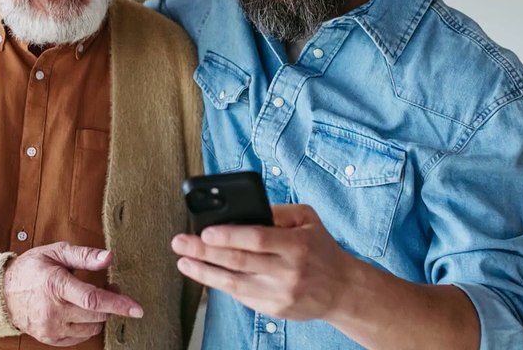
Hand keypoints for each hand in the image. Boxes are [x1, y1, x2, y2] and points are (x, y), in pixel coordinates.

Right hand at [3, 242, 143, 345]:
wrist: (3, 293)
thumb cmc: (32, 268)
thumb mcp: (56, 252)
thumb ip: (84, 255)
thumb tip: (109, 257)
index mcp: (55, 285)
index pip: (93, 299)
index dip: (118, 304)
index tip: (137, 308)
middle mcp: (53, 310)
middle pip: (96, 315)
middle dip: (111, 303)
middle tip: (111, 288)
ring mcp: (51, 328)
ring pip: (91, 328)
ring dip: (100, 315)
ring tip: (93, 299)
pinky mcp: (50, 338)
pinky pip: (80, 337)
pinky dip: (87, 325)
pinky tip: (81, 312)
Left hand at [171, 204, 353, 320]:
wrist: (342, 289)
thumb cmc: (321, 248)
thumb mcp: (307, 219)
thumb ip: (276, 212)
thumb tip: (242, 212)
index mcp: (297, 245)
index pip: (257, 239)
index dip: (229, 235)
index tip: (205, 231)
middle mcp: (288, 272)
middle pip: (239, 262)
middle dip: (204, 251)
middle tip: (180, 242)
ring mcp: (280, 294)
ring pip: (234, 284)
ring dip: (204, 273)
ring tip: (183, 262)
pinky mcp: (275, 310)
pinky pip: (242, 296)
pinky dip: (221, 284)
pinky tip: (205, 274)